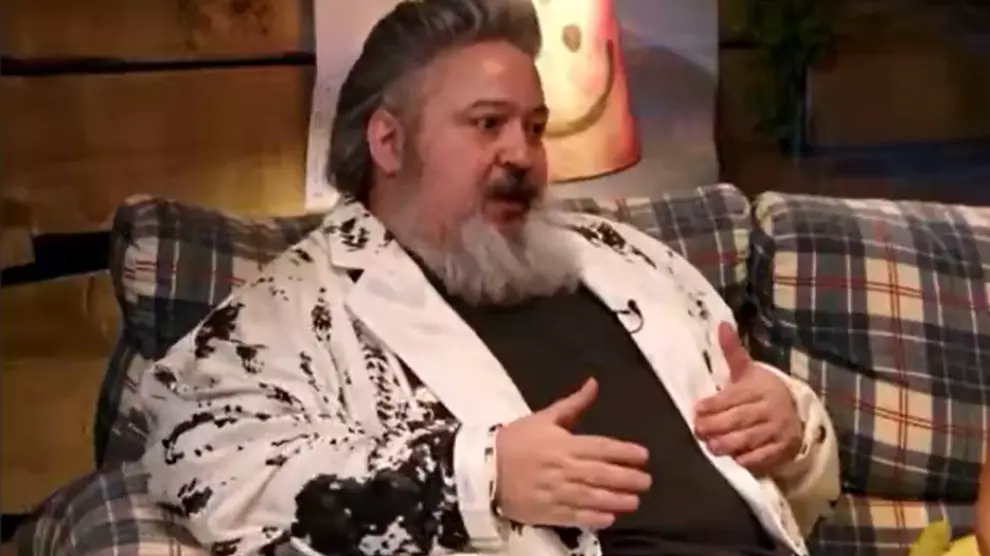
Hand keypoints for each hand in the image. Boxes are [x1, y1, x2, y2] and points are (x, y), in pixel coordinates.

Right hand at [494, 378, 651, 529]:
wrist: (484, 468)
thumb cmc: (516, 440)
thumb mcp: (543, 417)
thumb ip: (573, 404)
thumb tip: (594, 383)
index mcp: (564, 444)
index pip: (602, 448)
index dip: (625, 452)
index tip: (643, 455)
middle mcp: (564, 468)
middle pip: (602, 474)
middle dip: (627, 478)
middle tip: (646, 481)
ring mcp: (556, 492)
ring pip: (593, 497)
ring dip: (616, 499)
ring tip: (634, 501)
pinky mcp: (547, 511)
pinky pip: (575, 516)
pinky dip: (593, 517)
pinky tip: (609, 517)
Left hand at [694, 322, 802, 475]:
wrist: (795, 413)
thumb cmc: (761, 391)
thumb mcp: (747, 371)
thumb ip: (732, 352)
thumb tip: (721, 325)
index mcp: (760, 387)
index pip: (734, 397)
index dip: (715, 404)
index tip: (697, 410)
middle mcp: (771, 408)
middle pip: (741, 418)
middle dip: (718, 425)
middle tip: (698, 430)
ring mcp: (778, 430)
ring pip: (751, 438)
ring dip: (729, 444)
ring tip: (711, 447)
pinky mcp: (783, 449)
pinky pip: (765, 456)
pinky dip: (749, 460)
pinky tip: (735, 460)